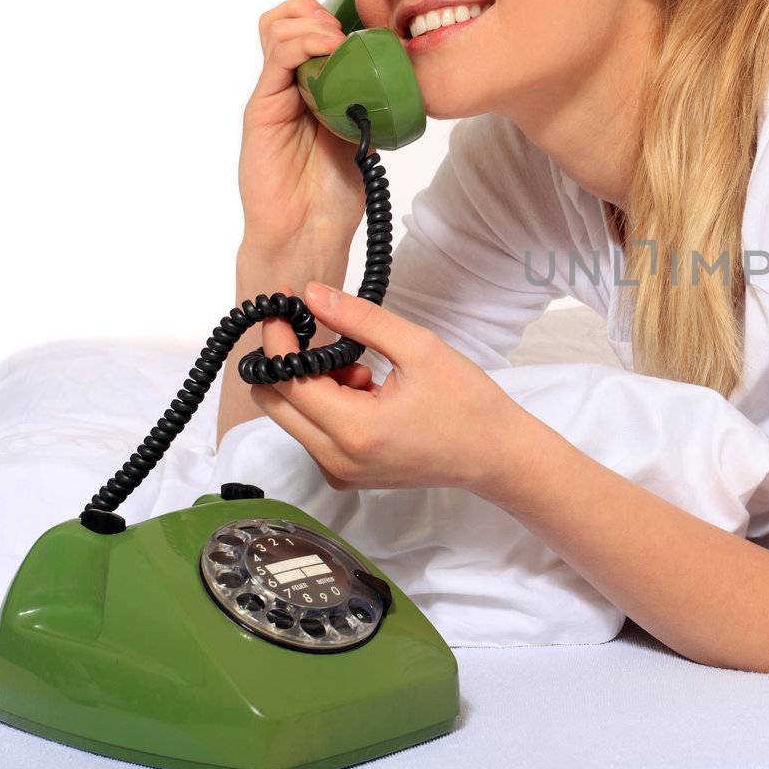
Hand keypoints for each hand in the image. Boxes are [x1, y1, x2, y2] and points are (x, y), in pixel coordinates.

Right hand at [240, 0, 366, 254]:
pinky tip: (328, 48)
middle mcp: (289, 85)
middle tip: (348, 32)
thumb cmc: (335, 192)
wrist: (309, 231)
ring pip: (275, 28)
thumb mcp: (367, 137)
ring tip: (338, 41)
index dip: (333, 16)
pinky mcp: (262, 109)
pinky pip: (275, 59)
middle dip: (317, 10)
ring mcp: (273, 94)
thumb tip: (404, 80)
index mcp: (313, 87)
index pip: (310, 28)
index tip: (365, 28)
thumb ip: (373, 106)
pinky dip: (302, 42)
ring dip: (311, 21)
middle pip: (286, 18)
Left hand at [248, 281, 534, 494]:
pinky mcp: (344, 474)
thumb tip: (312, 294)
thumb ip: (360, 318)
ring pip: (292, 416)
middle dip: (289, 363)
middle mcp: (335, 459)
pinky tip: (368, 392)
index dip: (278, 340)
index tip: (285, 308)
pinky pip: (312, 431)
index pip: (286, 380)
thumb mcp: (419, 347)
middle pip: (274, 403)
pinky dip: (327, 404)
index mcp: (354, 430)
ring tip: (365, 371)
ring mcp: (338, 471)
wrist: (494, 454)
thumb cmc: (467, 403)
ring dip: (313, 384)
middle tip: (323, 336)